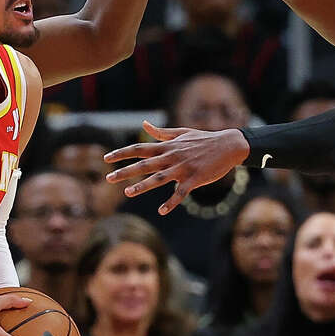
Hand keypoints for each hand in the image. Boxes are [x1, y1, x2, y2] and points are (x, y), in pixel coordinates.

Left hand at [104, 121, 249, 214]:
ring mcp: (183, 168)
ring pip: (159, 178)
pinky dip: (172, 202)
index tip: (107, 158)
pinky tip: (161, 211)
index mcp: (167, 147)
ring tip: (128, 192)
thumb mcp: (180, 133)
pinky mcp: (195, 179)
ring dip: (143, 186)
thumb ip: (160, 133)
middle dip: (125, 171)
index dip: (122, 153)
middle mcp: (172, 157)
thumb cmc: (203, 139)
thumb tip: (144, 124)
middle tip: (108, 178)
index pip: (139, 149)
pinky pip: (181, 193)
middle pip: (144, 164)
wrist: (228, 145)